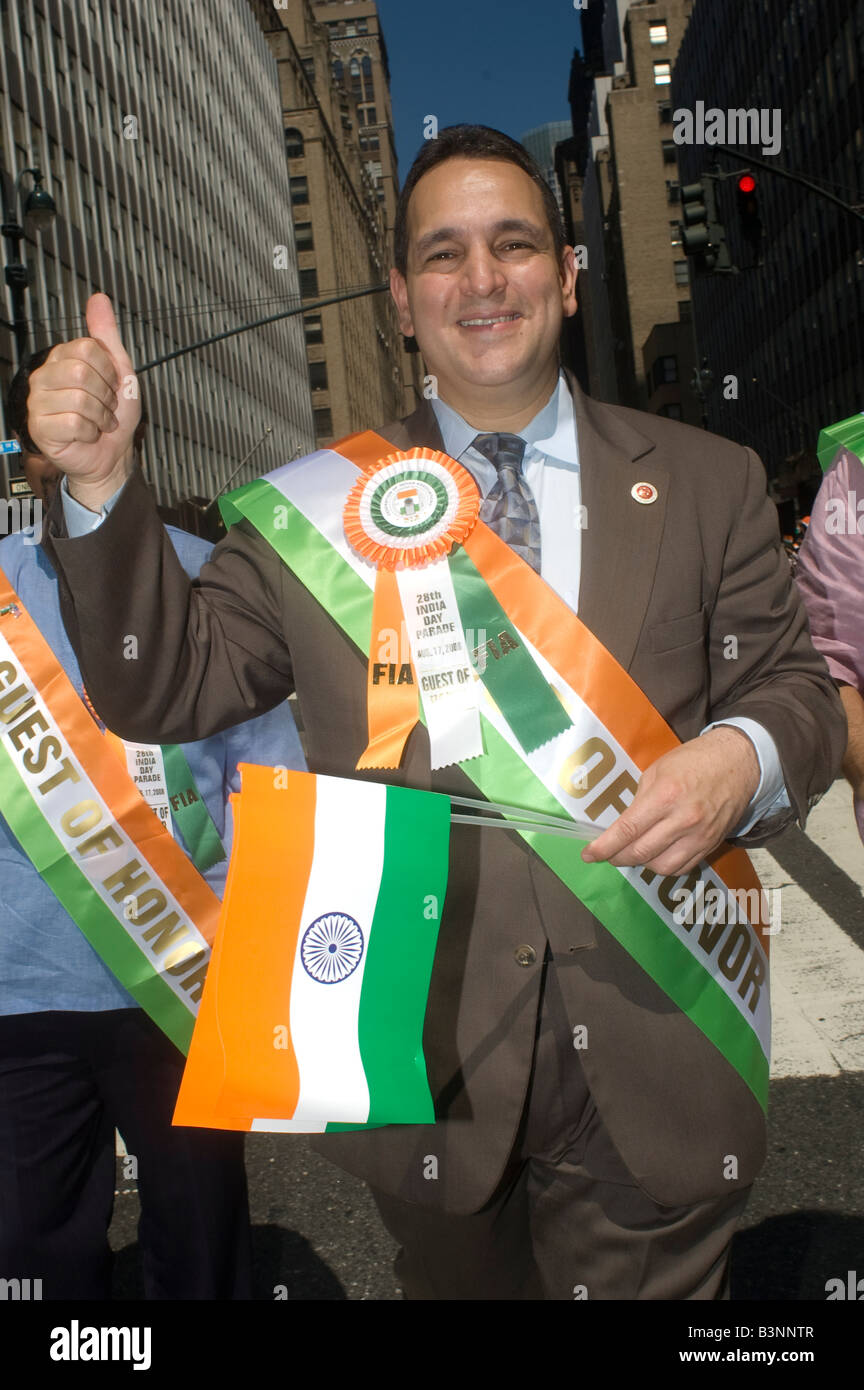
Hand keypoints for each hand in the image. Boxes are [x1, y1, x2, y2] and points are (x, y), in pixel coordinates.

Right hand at [27, 292, 139, 508]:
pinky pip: (74, 422)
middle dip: (105, 395)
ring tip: (98, 421)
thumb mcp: (119, 370)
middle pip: (82, 372)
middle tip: (104, 406)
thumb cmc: (114, 415)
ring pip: (79, 398)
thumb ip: (106, 335)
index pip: (87, 349)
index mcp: (61, 359)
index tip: (110, 385)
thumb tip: (98, 299)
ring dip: (100, 415)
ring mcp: (38, 402)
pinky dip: (90, 431)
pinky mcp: (39, 427)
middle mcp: (45, 377)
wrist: (112, 454)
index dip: (108, 371)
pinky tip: (87, 434)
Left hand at [581, 725, 760, 875]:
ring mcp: (699, 836)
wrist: (739, 763)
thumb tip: (624, 825)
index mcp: (665, 796)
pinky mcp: (711, 844)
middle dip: (617, 858)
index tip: (588, 854)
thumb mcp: (658, 770)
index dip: (604, 847)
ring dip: (642, 864)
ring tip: (633, 853)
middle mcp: (683, 820)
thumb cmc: (694, 760)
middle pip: (641, 852)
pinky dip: (665, 866)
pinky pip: (682, 867)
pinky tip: (657, 855)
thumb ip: (640, 800)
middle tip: (608, 855)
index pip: (628, 830)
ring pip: (662, 867)